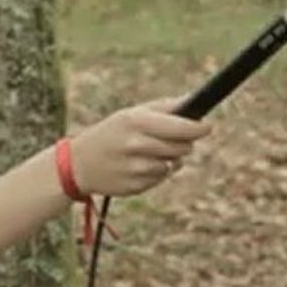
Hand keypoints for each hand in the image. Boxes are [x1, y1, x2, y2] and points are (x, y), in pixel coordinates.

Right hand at [69, 95, 211, 196]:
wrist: (79, 164)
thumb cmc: (110, 133)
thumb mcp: (130, 114)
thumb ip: (163, 108)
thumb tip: (193, 100)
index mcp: (137, 122)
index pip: (181, 127)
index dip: (199, 128)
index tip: (207, 127)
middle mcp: (137, 145)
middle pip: (182, 147)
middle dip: (183, 143)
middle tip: (171, 139)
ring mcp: (137, 168)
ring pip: (173, 164)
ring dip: (168, 159)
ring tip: (148, 152)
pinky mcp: (136, 187)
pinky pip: (161, 178)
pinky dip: (156, 172)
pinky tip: (138, 166)